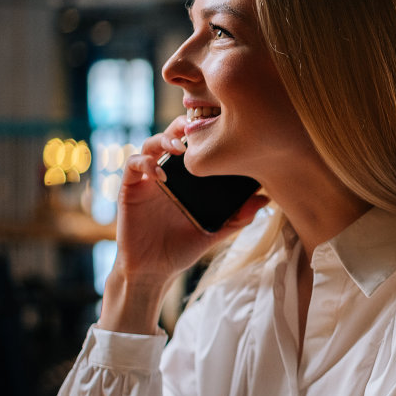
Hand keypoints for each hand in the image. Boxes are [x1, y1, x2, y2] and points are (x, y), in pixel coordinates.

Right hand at [102, 117, 267, 333]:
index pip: (193, 145)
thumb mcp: (215, 230)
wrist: (154, 270)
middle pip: (171, 136)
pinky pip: (132, 165)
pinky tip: (161, 174)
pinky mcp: (130, 188)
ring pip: (150, 144)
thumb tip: (265, 199)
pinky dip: (145, 163)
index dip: (201, 131)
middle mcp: (166, 173)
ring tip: (179, 148)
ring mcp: (147, 179)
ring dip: (163, 140)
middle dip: (181, 126)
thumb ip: (238, 216)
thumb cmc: (183, 248)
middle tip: (195, 127)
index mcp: (186, 178)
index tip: (218, 125)